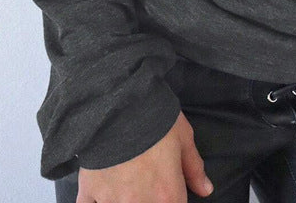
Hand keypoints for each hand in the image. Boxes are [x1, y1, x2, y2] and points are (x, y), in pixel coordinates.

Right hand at [77, 112, 213, 201]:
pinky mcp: (90, 192)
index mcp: (167, 195)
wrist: (118, 102)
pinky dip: (95, 201)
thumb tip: (206, 189)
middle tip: (146, 180)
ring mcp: (112, 201)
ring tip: (126, 182)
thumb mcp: (183, 137)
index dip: (172, 199)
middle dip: (149, 197)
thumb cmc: (154, 118)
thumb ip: (194, 168)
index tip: (168, 189)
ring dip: (123, 199)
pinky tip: (101, 192)